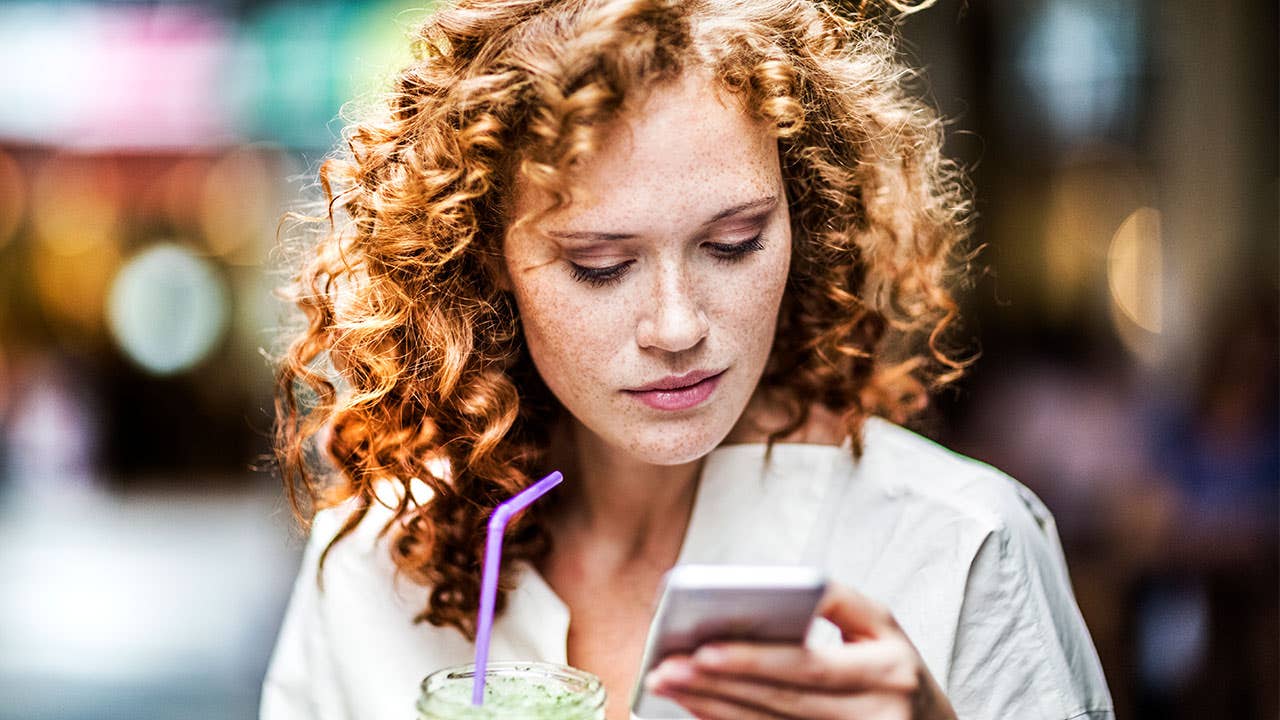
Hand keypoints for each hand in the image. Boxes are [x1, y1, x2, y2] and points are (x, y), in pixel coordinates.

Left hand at [643, 583, 956, 719]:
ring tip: (668, 684)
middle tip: (666, 667)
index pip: (811, 664)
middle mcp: (877, 711)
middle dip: (718, 683)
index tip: (703, 647)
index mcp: (888, 665)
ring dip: (713, 707)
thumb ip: (836, 602)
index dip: (755, 658)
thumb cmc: (894, 668)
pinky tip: (699, 708)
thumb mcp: (882, 627)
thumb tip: (775, 588)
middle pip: (783, 699)